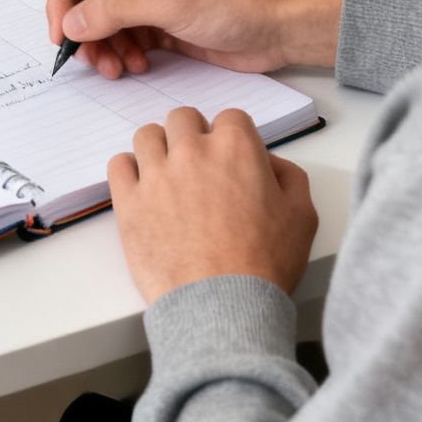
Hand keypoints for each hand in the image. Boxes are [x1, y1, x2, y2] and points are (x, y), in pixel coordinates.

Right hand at [46, 0, 343, 78]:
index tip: (62, 31)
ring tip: (118, 68)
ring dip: (102, 47)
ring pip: (100, 20)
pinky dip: (121, 54)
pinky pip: (122, 37)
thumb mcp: (169, 2)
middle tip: (89, 58)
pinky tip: (137, 65)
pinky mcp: (158, 21)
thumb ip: (114, 11)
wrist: (280, 26)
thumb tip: (71, 22)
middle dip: (83, 28)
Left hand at [109, 107, 318, 301]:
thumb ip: (289, 176)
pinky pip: (118, 164)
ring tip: (169, 176)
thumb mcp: (302, 216)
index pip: (230, 117)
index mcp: (236, 147)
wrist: (222, 304)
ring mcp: (156, 174)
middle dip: (193, 135)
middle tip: (200, 167)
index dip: (233, 138)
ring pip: (147, 135)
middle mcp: (192, 151)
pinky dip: (129, 171)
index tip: (232, 161)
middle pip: (183, 119)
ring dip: (159, 149)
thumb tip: (269, 162)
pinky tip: (144, 190)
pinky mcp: (129, 201)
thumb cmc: (265, 263)